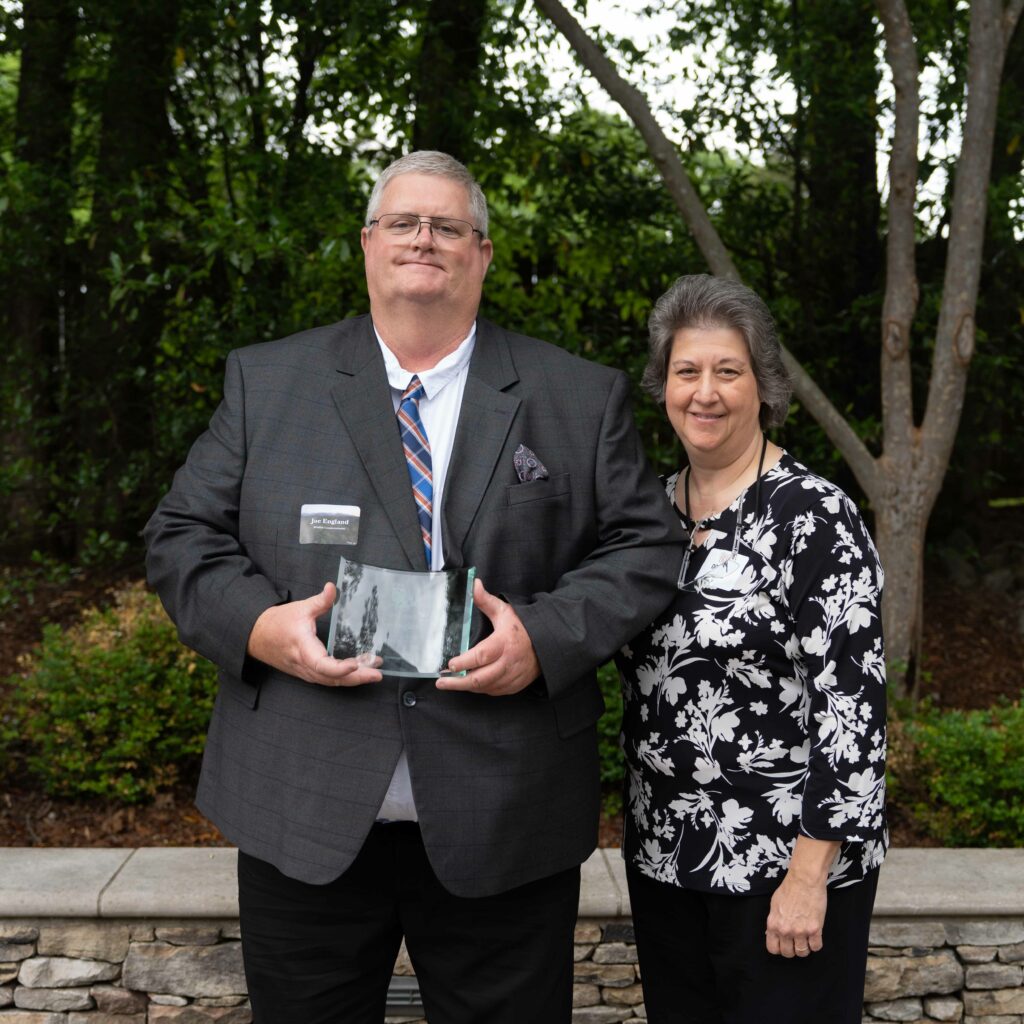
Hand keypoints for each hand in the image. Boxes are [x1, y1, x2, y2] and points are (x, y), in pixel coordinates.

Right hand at [246, 582, 382, 686]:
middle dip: (356, 678)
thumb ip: (320, 601)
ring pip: (331, 682)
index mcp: (303, 648)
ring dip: (353, 679)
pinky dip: (344, 678)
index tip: (355, 665)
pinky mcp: (307, 673)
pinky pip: (327, 680)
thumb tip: (333, 587)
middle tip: (377, 674)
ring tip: (374, 671)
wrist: (257, 636)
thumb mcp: (300, 608)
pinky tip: (359, 671)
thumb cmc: (278, 622)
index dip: (339, 668)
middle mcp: (305, 665)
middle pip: (332, 678)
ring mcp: (305, 672)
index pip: (322, 665)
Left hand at [436, 579, 540, 695]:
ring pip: (485, 687)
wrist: (548, 644)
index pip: (482, 656)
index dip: (464, 662)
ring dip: (466, 687)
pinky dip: (480, 689)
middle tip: (441, 682)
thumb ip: (485, 600)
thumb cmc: (524, 627)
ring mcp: (511, 677)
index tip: (450, 664)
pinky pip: (493, 691)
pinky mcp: (514, 685)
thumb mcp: (505, 611)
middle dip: (457, 682)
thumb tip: (474, 584)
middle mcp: (508, 663)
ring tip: (450, 683)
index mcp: (504, 643)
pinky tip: (469, 684)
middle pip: (479, 678)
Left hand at [764, 836, 838, 957]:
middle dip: (792, 949)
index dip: (779, 948)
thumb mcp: (774, 905)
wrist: (804, 880)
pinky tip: (815, 936)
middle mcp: (786, 930)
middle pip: (788, 953)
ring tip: (806, 939)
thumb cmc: (789, 889)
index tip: (784, 945)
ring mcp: (801, 931)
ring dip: (805, 948)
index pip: (773, 949)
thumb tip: (773, 932)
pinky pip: (816, 947)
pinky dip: (816, 944)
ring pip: (803, 952)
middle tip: (796, 942)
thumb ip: (774, 921)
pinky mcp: (815, 929)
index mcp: (774, 924)